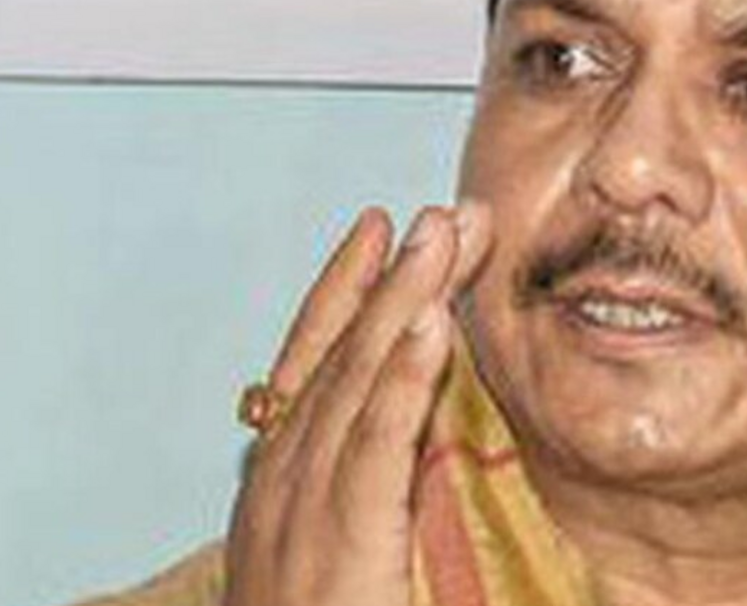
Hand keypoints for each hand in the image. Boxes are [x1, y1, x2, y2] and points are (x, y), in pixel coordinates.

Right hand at [223, 203, 491, 605]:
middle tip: (446, 210)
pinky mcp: (341, 546)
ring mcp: (304, 510)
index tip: (384, 227)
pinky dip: (401, 381)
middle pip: (343, 355)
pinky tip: (431, 326)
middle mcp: (286, 481)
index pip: (317, 363)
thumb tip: (433, 437)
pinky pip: (375, 449)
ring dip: (404, 302)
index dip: (349, 290)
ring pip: (356, 383)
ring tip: (443, 237)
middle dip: (395, 276)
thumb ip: (381, 486)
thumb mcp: (349, 549)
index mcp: (288, 479)